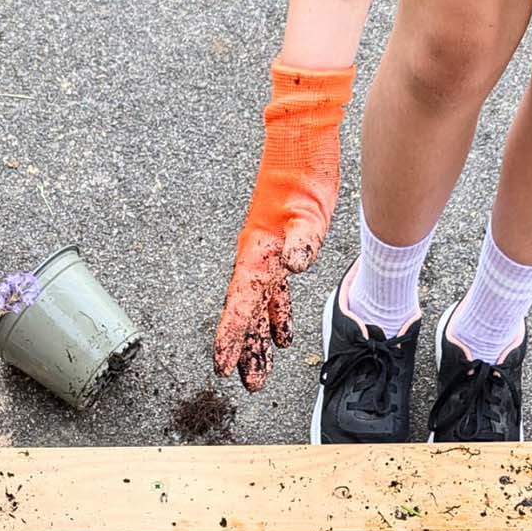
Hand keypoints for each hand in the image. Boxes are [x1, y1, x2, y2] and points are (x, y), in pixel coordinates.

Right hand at [215, 63, 353, 390]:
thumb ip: (302, 239)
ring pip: (259, 309)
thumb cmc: (303, 175)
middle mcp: (257, 259)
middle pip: (247, 314)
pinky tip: (282, 338)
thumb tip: (294, 264)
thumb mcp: (308, 210)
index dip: (231, 336)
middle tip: (250, 385)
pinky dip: (277, 317)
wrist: (303, 145)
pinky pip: (275, 294)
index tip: (222, 366)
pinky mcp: (282, 251)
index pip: (240, 304)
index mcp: (257, 254)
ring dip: (259, 341)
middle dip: (246, 350)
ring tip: (260, 374)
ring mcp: (268, 257)